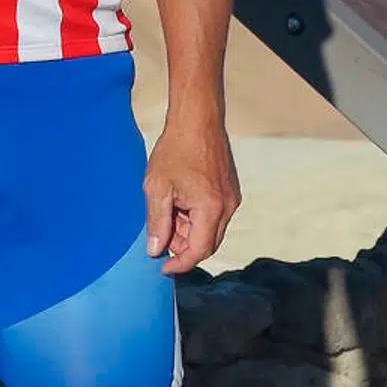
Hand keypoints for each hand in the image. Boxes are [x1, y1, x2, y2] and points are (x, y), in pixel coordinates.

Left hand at [144, 111, 240, 275]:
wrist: (197, 119)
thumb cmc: (175, 149)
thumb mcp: (157, 187)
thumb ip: (157, 222)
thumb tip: (155, 251)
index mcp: (210, 208)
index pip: (198, 251)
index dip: (179, 264)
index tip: (162, 268)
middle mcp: (227, 206)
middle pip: (207, 244)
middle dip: (183, 248)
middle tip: (160, 240)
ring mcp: (231, 197)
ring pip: (211, 230)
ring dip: (189, 232)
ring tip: (168, 215)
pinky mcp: (230, 190)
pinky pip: (215, 216)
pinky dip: (197, 219)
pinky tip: (179, 205)